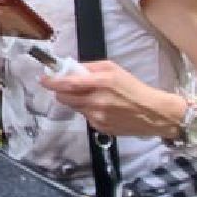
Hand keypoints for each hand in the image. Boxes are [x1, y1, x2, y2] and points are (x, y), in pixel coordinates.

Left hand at [39, 60, 180, 137]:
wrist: (153, 113)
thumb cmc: (133, 87)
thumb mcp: (113, 69)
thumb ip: (90, 68)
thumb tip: (70, 68)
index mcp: (101, 83)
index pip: (67, 83)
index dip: (52, 82)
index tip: (43, 79)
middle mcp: (96, 101)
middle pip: (64, 98)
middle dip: (62, 92)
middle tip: (69, 87)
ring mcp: (97, 117)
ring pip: (74, 108)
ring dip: (77, 101)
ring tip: (93, 97)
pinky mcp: (100, 128)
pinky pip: (85, 117)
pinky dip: (88, 111)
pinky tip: (103, 108)